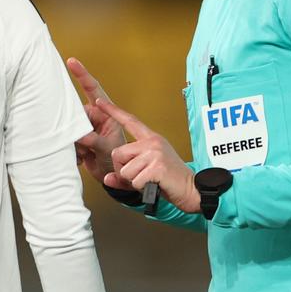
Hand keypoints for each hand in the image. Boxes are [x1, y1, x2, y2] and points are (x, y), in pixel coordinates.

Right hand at [66, 58, 133, 190]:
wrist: (113, 177)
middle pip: (75, 113)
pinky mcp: (77, 140)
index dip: (82, 74)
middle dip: (76, 129)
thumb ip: (96, 141)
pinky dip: (72, 152)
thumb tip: (81, 135)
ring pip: (69, 129)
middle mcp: (94, 117)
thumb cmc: (119, 160)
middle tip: (84, 144)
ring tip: (85, 154)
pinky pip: (67, 141)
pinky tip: (81, 158)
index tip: (71, 61)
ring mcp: (84, 129)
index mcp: (106, 113)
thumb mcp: (109, 149)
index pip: (93, 89)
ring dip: (75, 144)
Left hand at [96, 97, 200, 213]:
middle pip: (118, 154)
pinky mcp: (157, 167)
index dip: (113, 111)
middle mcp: (152, 142)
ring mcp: (155, 153)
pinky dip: (141, 188)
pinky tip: (154, 184)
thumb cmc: (169, 181)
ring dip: (133, 181)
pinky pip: (135, 181)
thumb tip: (107, 179)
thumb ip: (123, 175)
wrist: (192, 189)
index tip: (99, 102)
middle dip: (123, 170)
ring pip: (125, 170)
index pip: (129, 121)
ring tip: (149, 180)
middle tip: (141, 175)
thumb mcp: (145, 173)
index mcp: (151, 139)